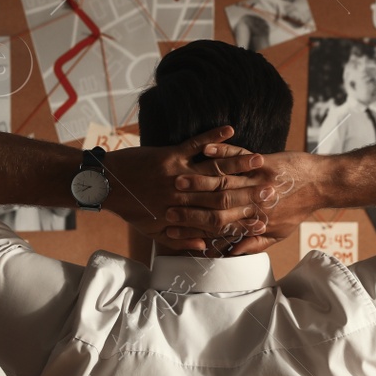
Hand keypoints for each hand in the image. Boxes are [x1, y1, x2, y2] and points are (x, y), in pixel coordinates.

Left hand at [105, 126, 272, 251]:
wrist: (103, 186)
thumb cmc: (130, 209)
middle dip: (249, 192)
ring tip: (260, 160)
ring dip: (239, 164)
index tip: (263, 218)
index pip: (219, 219)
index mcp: (182, 215)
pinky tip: (230, 129)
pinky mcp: (169, 156)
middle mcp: (184, 197)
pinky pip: (195, 145)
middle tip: (273, 189)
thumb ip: (181, 240)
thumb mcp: (154, 232)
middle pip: (223, 195)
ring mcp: (178, 174)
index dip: (241, 219)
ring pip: (214, 170)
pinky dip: (213, 137)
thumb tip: (207, 246)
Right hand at [163, 150, 327, 256]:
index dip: (196, 229)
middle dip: (190, 204)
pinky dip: (219, 150)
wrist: (322, 183)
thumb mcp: (279, 233)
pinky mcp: (262, 160)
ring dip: (199, 178)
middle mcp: (254, 199)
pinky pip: (237, 154)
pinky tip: (202, 149)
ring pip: (223, 179)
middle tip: (167, 205)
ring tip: (178, 178)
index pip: (220, 226)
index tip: (174, 231)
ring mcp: (258, 178)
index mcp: (255, 219)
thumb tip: (232, 253)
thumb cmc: (298, 209)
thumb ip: (254, 243)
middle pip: (216, 202)